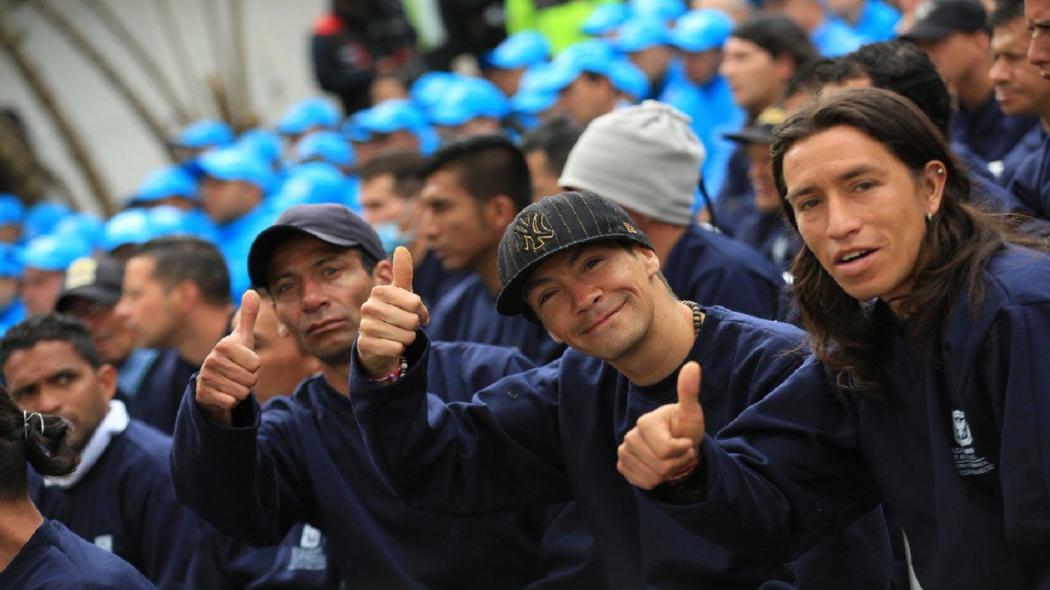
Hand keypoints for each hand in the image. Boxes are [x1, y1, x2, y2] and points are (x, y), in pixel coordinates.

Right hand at [195, 290, 260, 424]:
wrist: (212, 381)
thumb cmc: (233, 357)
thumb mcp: (242, 338)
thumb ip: (248, 316)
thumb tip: (252, 290)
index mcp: (224, 345)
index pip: (256, 364)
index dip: (254, 366)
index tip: (243, 362)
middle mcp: (211, 360)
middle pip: (251, 379)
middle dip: (249, 380)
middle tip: (237, 374)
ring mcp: (206, 378)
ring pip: (242, 392)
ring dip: (241, 390)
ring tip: (231, 382)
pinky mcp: (203, 395)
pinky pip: (231, 403)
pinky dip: (232, 401)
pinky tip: (224, 393)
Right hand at [357, 246, 428, 378]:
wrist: (379, 341)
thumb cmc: (395, 313)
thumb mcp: (402, 293)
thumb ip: (403, 272)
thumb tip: (401, 248)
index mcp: (379, 291)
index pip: (415, 303)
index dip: (420, 311)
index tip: (412, 311)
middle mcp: (368, 307)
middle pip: (411, 321)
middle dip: (414, 327)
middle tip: (404, 325)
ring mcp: (364, 326)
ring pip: (405, 336)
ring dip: (407, 339)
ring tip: (398, 335)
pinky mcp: (364, 345)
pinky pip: (395, 349)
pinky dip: (399, 349)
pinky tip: (392, 345)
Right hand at [617, 362, 705, 488]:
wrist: (675, 445)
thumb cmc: (684, 428)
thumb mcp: (691, 413)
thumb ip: (689, 392)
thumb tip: (693, 365)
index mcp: (646, 421)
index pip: (667, 450)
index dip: (683, 451)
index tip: (686, 442)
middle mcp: (630, 435)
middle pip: (660, 466)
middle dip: (677, 464)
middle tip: (680, 453)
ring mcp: (624, 450)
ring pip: (652, 477)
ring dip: (668, 473)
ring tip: (670, 460)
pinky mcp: (622, 464)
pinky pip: (642, 482)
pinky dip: (655, 480)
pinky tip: (658, 467)